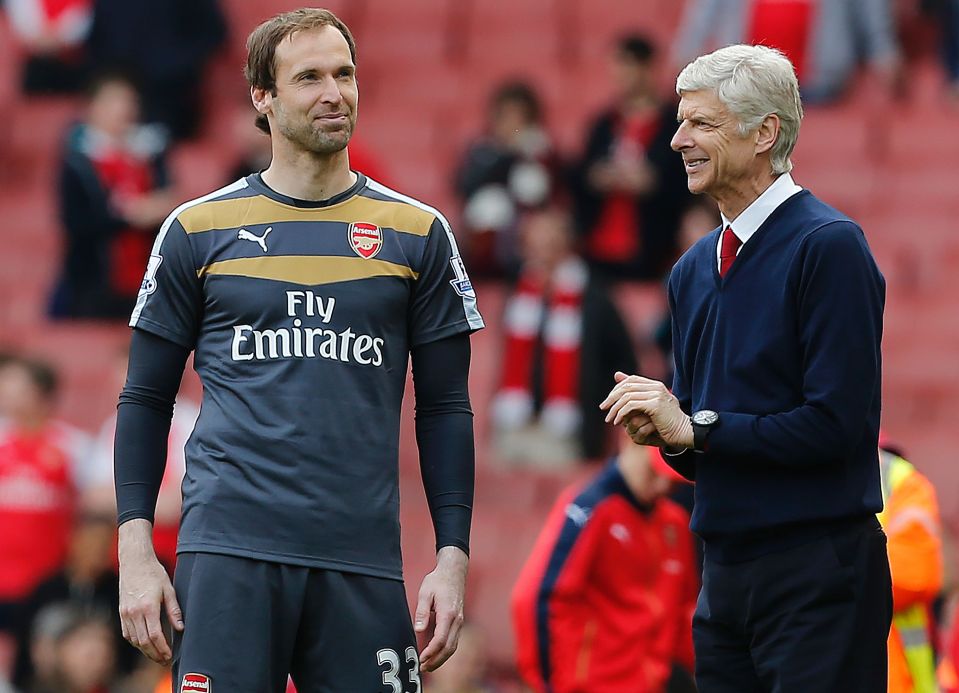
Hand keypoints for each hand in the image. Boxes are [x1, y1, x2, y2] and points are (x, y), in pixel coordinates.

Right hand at [118, 520, 183, 664]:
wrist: (134, 561)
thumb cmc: (154, 573)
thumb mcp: (169, 589)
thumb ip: (174, 610)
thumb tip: (181, 628)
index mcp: (148, 607)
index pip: (155, 635)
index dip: (163, 648)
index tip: (170, 655)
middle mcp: (134, 613)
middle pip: (143, 642)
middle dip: (155, 654)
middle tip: (165, 661)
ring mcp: (125, 613)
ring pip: (134, 640)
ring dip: (145, 651)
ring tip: (157, 655)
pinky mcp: (121, 612)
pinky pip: (127, 633)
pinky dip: (136, 642)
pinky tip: (144, 644)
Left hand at [414, 546, 467, 671]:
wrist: (454, 571)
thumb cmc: (438, 581)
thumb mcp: (425, 592)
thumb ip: (422, 612)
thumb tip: (418, 630)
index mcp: (448, 613)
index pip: (441, 639)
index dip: (431, 652)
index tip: (420, 659)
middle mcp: (457, 620)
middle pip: (449, 647)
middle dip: (436, 661)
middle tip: (423, 669)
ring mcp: (460, 621)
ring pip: (454, 646)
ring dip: (442, 658)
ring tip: (428, 666)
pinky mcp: (459, 621)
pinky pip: (454, 641)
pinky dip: (446, 651)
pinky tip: (437, 655)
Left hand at [600, 372, 693, 447]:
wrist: (683, 432)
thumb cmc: (666, 422)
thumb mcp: (650, 408)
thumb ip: (637, 396)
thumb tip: (617, 375)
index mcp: (656, 385)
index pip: (631, 380)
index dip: (617, 389)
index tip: (608, 402)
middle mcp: (656, 387)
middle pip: (626, 386)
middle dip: (612, 398)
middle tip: (603, 408)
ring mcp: (656, 394)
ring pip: (626, 396)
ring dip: (615, 408)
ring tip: (610, 419)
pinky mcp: (655, 405)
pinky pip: (631, 405)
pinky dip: (621, 413)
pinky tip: (618, 422)